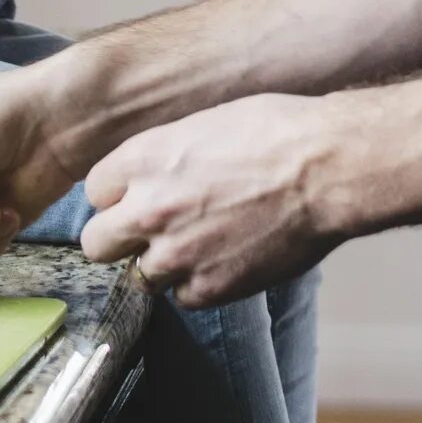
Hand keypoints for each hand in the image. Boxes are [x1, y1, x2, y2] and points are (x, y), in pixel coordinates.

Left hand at [80, 93, 344, 307]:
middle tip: (153, 231)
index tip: (137, 196)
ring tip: (202, 244)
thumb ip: (164, 157)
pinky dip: (200, 284)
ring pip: (140, 276)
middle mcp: (148, 209)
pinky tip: (226, 259)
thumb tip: (153, 174)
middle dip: (120, 238)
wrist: (326, 168)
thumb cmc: (276, 132)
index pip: (95, 192)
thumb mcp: (203, 125)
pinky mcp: (210, 287)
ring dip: (164, 264)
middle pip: (97, 243)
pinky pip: (184, 297)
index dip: (118, 196)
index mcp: (142, 160)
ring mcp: (177, 253)